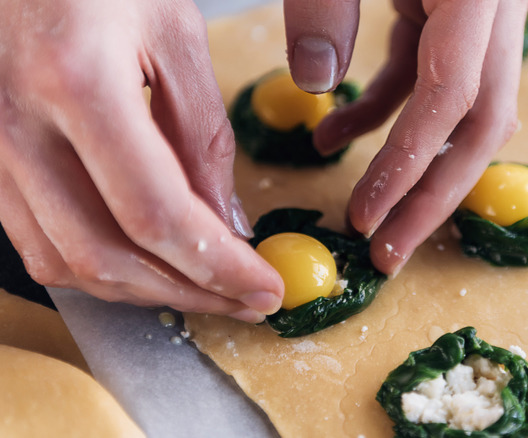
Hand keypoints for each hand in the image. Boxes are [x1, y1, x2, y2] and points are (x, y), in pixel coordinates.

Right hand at [0, 0, 282, 321]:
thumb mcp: (174, 33)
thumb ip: (203, 134)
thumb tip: (226, 223)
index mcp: (75, 83)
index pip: (156, 214)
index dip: (218, 266)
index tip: (264, 288)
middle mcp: (16, 126)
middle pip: (106, 256)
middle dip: (187, 293)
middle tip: (243, 301)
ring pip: (66, 263)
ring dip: (144, 291)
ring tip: (205, 288)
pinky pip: (37, 241)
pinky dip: (99, 267)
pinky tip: (147, 263)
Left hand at [284, 0, 527, 274]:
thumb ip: (323, 7)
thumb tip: (315, 81)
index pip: (455, 98)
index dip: (410, 165)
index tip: (364, 218)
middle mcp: (491, 16)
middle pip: (478, 127)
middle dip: (432, 197)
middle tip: (387, 256)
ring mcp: (474, 22)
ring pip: (458, 115)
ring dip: (412, 169)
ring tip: (365, 218)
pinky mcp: (447, 18)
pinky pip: (422, 82)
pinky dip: (382, 118)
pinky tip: (332, 137)